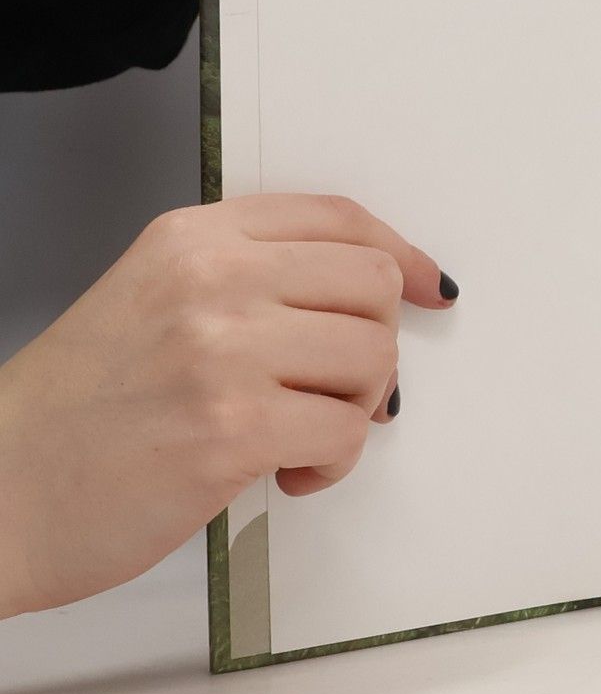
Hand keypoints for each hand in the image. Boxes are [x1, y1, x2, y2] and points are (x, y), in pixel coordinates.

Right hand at [0, 194, 454, 616]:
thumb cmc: (76, 413)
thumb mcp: (153, 296)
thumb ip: (249, 277)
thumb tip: (366, 295)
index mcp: (195, 238)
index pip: (340, 219)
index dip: (403, 255)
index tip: (430, 286)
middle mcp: (213, 281)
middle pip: (375, 286)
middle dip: (375, 345)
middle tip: (336, 387)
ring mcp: (223, 352)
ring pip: (375, 358)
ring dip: (357, 408)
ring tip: (302, 433)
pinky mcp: (233, 429)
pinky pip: (349, 431)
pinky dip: (335, 462)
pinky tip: (287, 474)